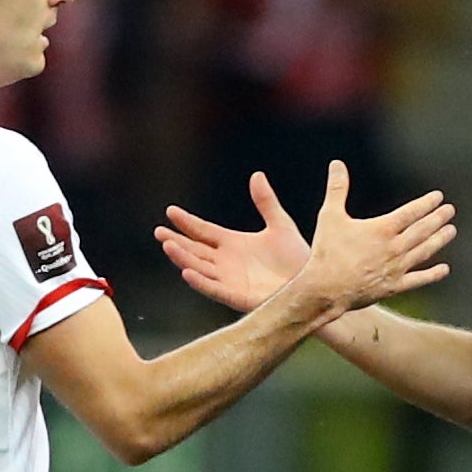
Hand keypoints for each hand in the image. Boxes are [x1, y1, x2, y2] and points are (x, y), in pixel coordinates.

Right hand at [156, 171, 310, 311]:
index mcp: (233, 244)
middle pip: (195, 250)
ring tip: (168, 246)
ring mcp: (230, 280)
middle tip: (159, 232)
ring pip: (199, 268)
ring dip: (183, 258)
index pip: (203, 231)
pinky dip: (200, 282)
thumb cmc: (297, 258)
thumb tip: (257, 175)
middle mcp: (226, 262)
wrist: (313, 283)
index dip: (187, 222)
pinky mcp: (237, 296)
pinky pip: (213, 289)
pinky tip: (186, 272)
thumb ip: (266, 202)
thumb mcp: (280, 224)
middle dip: (176, 242)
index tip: (170, 211)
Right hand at [294, 160, 454, 312]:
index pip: (411, 212)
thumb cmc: (327, 252)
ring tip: (451, 231)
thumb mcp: (330, 216)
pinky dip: (433, 274)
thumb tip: (336, 164)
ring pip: (424, 252)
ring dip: (439, 240)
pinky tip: (444, 269)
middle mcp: (394, 248)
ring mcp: (396, 268)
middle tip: (450, 210)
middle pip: (422, 230)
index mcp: (382, 229)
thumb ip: (336, 189)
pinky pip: (418, 280)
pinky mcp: (394, 287)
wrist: (326, 290)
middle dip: (437, 219)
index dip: (426, 204)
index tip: (439, 197)